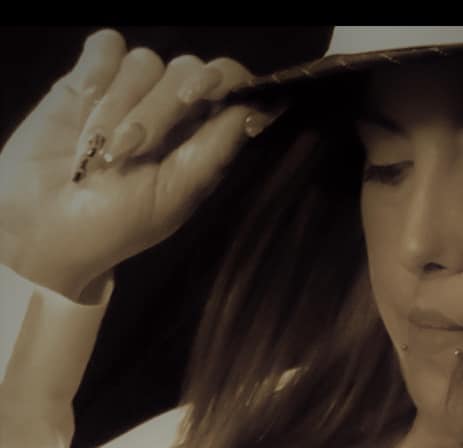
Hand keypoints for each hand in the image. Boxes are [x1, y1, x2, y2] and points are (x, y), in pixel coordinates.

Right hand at [0, 29, 283, 299]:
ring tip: (99, 150)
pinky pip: (108, 46)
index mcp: (202, 140)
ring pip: (146, 62)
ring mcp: (132, 92)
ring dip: (120, 106)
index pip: (232, 88)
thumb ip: (216, 149)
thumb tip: (256, 110)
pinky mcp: (91, 78)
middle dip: (161, 110)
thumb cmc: (116, 223)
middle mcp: (174, 111)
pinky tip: (83, 105)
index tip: (201, 98)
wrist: (45, 226)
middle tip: (131, 150)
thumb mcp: (174, 195)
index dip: (226, 82)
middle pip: (189, 71)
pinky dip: (98, 73)